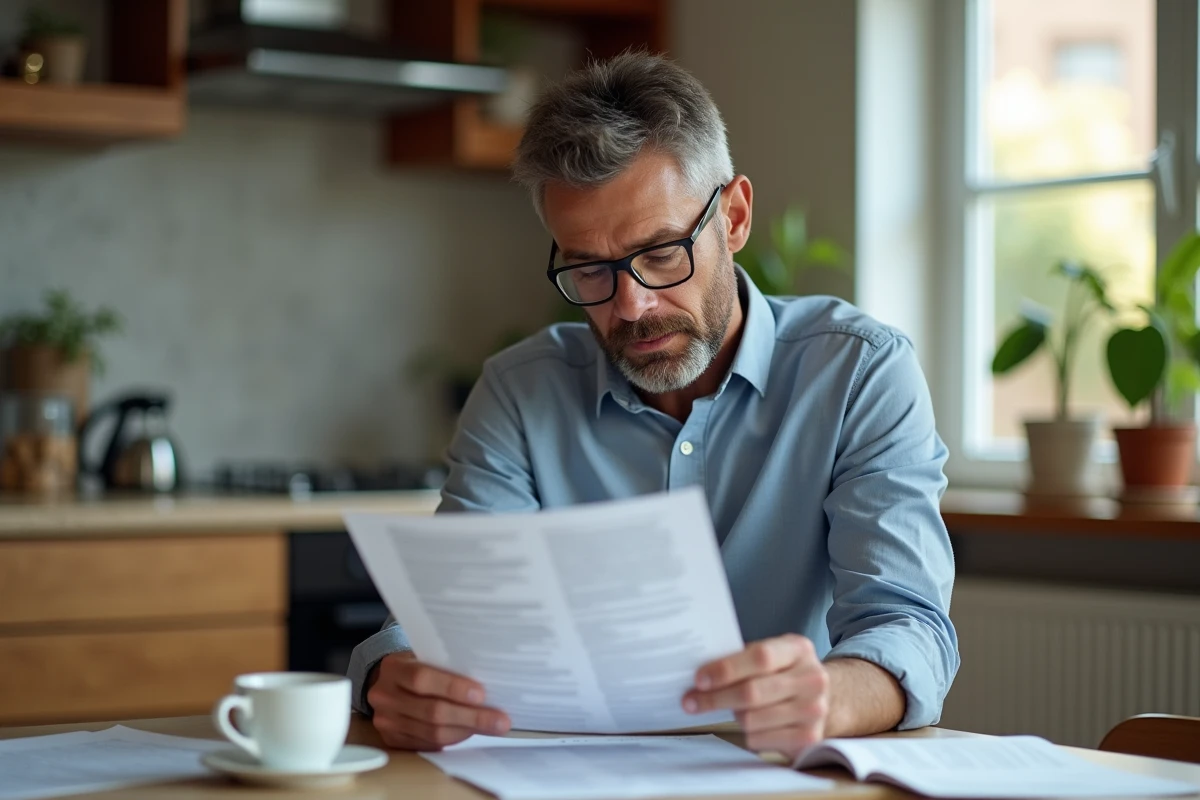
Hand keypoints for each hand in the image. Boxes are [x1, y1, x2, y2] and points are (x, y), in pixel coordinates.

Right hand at [366, 652, 510, 749]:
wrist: (386, 684)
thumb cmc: (415, 666)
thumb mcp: (424, 656)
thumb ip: (446, 666)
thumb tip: (488, 682)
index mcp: (393, 668)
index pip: (421, 679)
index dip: (453, 688)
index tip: (481, 694)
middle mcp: (384, 696)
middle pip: (431, 712)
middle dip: (471, 717)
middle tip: (500, 721)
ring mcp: (386, 721)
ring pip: (432, 733)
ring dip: (466, 731)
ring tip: (492, 728)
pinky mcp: (393, 740)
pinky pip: (428, 745)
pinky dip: (452, 740)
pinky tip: (470, 732)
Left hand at [682, 634, 828, 758]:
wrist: (830, 698)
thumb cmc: (785, 673)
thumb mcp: (774, 654)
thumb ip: (744, 658)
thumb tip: (701, 673)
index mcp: (798, 649)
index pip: (760, 657)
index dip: (726, 669)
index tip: (699, 679)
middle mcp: (812, 679)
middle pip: (752, 692)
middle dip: (714, 698)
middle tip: (690, 701)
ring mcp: (814, 710)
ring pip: (752, 719)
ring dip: (734, 715)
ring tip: (734, 708)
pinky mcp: (808, 738)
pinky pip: (759, 739)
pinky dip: (748, 734)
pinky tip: (753, 724)